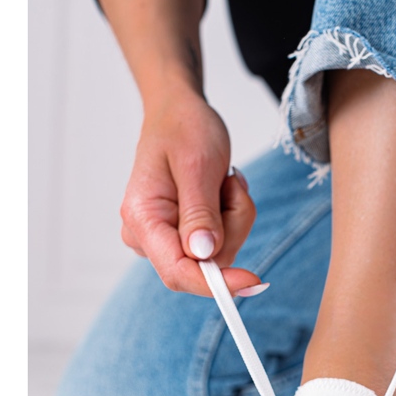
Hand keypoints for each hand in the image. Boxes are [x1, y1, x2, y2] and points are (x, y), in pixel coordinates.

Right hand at [120, 86, 261, 295]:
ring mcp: (165, 239)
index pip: (177, 272)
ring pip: (220, 254)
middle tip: (232, 185)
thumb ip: (199, 212)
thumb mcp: (197, 164)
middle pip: (206, 264)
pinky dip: (233, 217)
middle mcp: (148, 236)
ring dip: (235, 218)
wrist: (179, 113)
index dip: (215, 283)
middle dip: (232, 227)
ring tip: (224, 181)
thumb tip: (203, 254)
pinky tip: (222, 190)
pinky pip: (223, 244)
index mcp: (143, 218)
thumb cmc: (184, 129)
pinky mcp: (183, 238)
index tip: (252, 280)